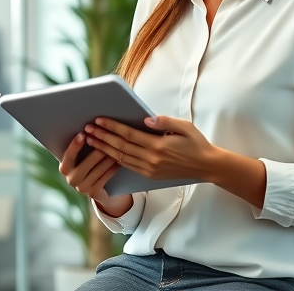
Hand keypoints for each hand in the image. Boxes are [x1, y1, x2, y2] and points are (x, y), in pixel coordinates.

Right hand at [58, 132, 131, 216]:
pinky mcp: (93, 193)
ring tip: (118, 149)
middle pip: (86, 163)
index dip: (75, 145)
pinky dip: (113, 168)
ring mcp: (81, 188)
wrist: (93, 188)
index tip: (83, 134)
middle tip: (107, 140)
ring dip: (109, 158)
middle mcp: (71, 179)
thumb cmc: (86, 165)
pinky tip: (119, 161)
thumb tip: (89, 130)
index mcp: (64, 168)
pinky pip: (105, 178)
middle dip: (97, 150)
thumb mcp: (80, 158)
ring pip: (98, 170)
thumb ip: (80, 148)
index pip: (68, 156)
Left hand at [84, 115, 217, 181]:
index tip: (98, 120)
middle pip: (120, 147)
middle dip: (102, 137)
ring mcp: (150, 169)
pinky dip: (114, 159)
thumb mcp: (184, 127)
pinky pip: (128, 166)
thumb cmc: (196, 143)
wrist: (207, 166)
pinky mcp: (150, 175)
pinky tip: (105, 152)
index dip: (112, 127)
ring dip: (104, 148)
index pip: (129, 135)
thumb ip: (163, 122)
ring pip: (121, 158)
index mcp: (158, 146)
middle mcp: (151, 160)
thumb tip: (145, 119)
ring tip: (91, 140)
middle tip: (87, 129)